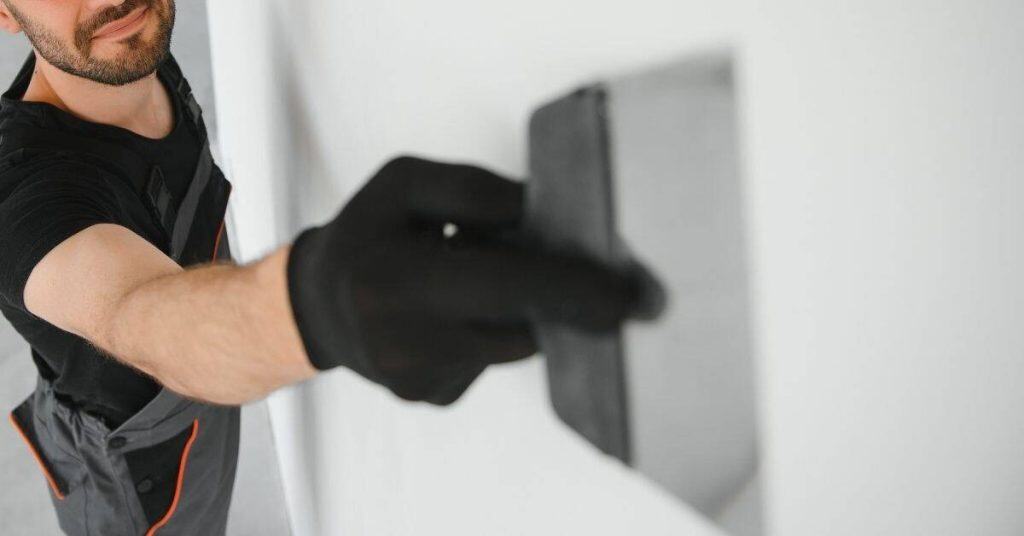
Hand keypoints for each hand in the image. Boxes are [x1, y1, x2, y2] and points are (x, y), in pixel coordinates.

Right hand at [286, 156, 641, 404]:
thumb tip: (542, 213)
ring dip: (515, 313)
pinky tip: (459, 315)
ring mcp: (417, 380)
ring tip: (480, 281)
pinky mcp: (429, 398)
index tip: (630, 297)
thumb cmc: (366, 235)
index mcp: (396, 279)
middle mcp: (404, 343)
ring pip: (510, 347)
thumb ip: (474, 190)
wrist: (319, 303)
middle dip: (563, 305)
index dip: (574, 290)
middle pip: (520, 327)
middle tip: (604, 292)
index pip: (507, 286)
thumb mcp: (405, 183)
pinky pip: (488, 363)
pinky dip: (489, 334)